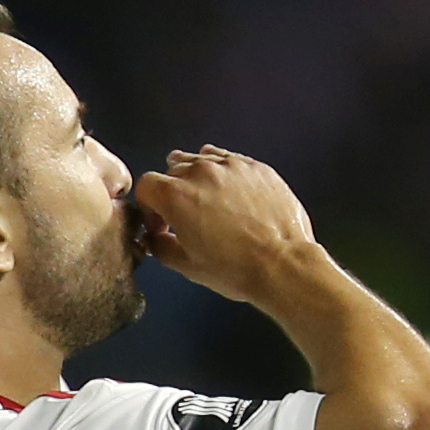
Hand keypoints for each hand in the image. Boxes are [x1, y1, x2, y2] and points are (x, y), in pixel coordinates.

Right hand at [134, 145, 315, 302]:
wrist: (283, 264)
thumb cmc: (237, 268)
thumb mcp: (187, 266)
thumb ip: (161, 247)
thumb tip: (156, 239)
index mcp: (177, 196)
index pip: (146, 185)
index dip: (149, 207)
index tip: (161, 222)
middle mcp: (201, 173)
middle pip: (173, 171)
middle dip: (172, 193)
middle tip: (184, 217)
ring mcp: (231, 166)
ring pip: (201, 160)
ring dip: (197, 179)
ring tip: (207, 203)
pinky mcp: (256, 168)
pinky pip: (230, 161)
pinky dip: (224, 173)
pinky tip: (229, 192)